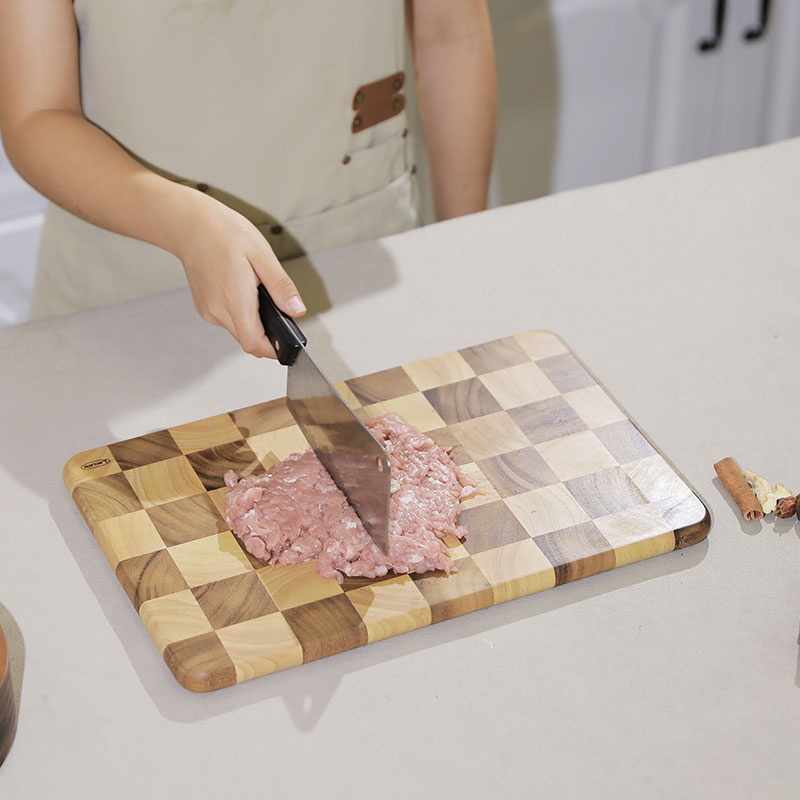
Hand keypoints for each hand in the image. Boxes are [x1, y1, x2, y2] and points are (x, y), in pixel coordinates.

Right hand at [176, 194, 305, 357]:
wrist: (189, 224)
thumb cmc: (224, 233)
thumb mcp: (262, 256)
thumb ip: (281, 287)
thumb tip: (297, 310)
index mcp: (234, 298)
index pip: (254, 343)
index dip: (273, 348)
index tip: (286, 341)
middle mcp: (217, 310)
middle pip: (247, 340)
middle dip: (267, 333)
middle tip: (276, 309)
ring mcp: (208, 310)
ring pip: (238, 331)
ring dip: (253, 322)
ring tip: (256, 292)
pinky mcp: (204, 308)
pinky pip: (227, 321)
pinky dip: (240, 313)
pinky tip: (241, 291)